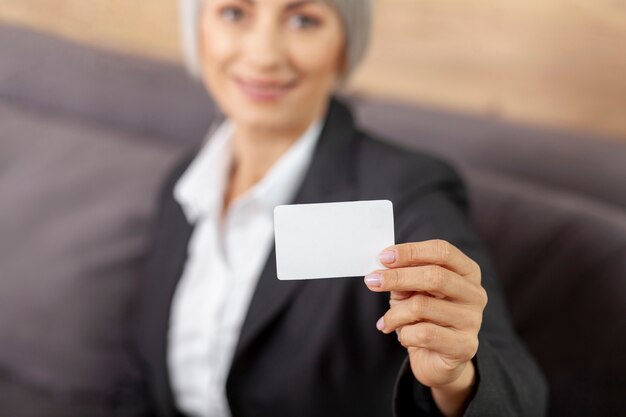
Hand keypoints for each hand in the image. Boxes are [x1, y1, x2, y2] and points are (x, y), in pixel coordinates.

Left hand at [364, 240, 486, 416]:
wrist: (437, 360)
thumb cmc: (424, 318)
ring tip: (387, 321)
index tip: (383, 257)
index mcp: (467, 272)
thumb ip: (403, 276)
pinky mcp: (465, 346)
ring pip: (423, 306)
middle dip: (398, 277)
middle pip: (435, 276)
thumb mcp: (412, 291)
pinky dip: (405, 334)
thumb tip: (383, 266)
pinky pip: (424, 334)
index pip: (442, 251)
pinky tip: (403, 336)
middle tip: (372, 281)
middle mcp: (475, 293)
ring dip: (395, 313)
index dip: (411, 252)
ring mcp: (472, 320)